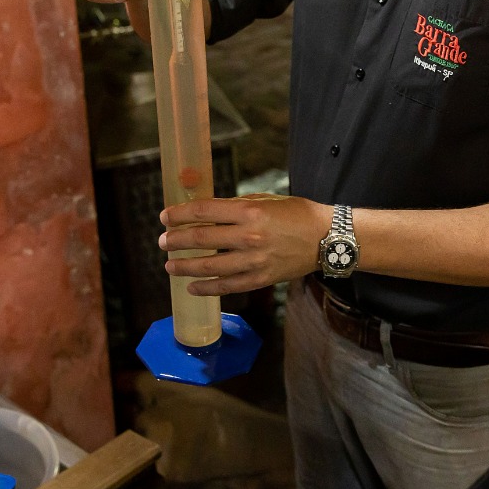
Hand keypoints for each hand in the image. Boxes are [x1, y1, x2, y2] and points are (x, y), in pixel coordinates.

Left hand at [158, 194, 331, 295]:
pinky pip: (228, 286)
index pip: (203, 212)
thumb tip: (204, 213)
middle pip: (201, 239)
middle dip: (176, 240)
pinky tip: (192, 287)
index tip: (165, 217)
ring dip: (185, 267)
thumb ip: (234, 206)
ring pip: (210, 266)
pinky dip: (207, 288)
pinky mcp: (260, 278)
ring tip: (170, 265)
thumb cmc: (295, 213)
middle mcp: (249, 236)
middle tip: (162, 242)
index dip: (180, 215)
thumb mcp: (264, 200)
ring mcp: (254, 260)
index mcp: (249, 211)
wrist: (326, 238)